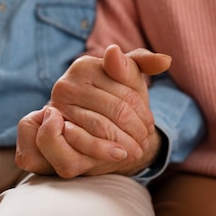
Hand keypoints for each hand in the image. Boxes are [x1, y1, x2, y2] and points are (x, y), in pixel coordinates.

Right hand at [16, 44, 170, 176]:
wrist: (82, 119)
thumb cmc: (111, 95)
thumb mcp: (127, 78)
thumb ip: (143, 64)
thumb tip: (165, 61)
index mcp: (85, 65)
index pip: (126, 92)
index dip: (143, 112)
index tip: (150, 126)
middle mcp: (66, 84)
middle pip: (116, 110)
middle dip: (136, 129)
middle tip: (145, 142)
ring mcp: (56, 107)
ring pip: (101, 127)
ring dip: (124, 142)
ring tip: (137, 151)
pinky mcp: (51, 130)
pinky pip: (83, 142)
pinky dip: (103, 151)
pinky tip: (119, 155)